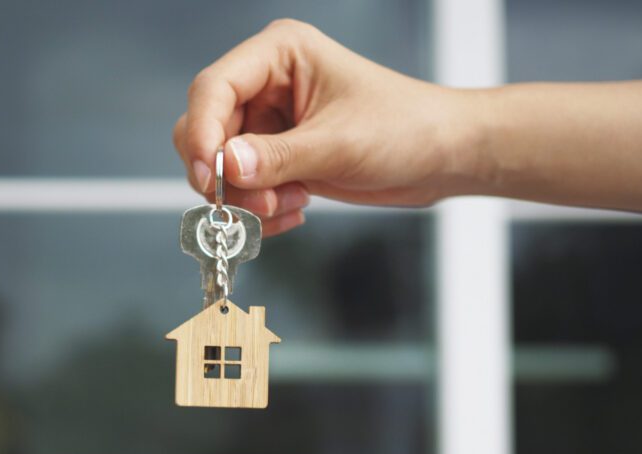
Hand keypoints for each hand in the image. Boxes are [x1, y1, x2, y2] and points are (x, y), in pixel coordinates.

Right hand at [174, 19, 477, 234]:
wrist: (439, 157)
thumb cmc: (405, 128)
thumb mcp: (339, 145)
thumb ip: (278, 157)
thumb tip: (226, 167)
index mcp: (279, 54)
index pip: (214, 88)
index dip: (201, 132)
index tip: (208, 175)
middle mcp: (266, 84)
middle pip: (207, 129)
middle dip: (226, 175)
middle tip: (255, 204)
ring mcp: (268, 122)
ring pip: (221, 166)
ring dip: (247, 197)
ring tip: (288, 206)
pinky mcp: (275, 155)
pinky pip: (242, 187)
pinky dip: (259, 208)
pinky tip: (293, 210)